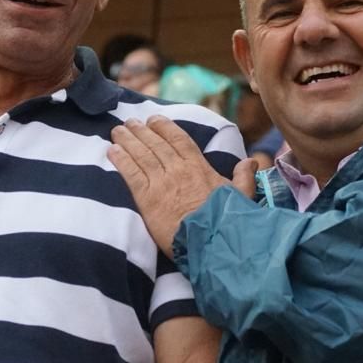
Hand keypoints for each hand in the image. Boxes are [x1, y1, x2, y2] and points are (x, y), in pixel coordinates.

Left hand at [108, 117, 256, 252]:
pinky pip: (131, 174)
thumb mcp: (242, 196)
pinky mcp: (147, 199)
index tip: (154, 120)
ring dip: (128, 141)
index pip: (179, 140)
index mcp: (199, 167)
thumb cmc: (227, 221)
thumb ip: (244, 177)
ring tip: (117, 131)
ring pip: (141, 155)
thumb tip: (251, 161)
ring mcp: (161, 183)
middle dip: (141, 131)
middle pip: (156, 144)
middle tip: (130, 123)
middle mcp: (178, 170)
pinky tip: (112, 151)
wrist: (212, 242)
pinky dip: (121, 160)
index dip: (165, 128)